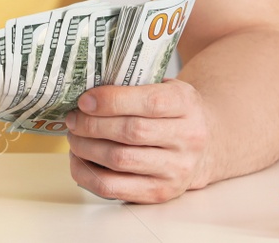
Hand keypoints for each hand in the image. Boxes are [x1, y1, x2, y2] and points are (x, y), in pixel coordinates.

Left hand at [64, 78, 212, 203]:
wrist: (205, 144)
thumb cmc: (174, 112)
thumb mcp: (165, 88)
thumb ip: (135, 86)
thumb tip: (88, 92)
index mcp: (186, 104)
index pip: (149, 102)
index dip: (112, 101)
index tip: (85, 100)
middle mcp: (187, 138)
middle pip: (131, 132)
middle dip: (92, 125)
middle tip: (73, 119)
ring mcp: (176, 169)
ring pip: (120, 160)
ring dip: (87, 148)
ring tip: (75, 137)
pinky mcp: (160, 193)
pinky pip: (115, 188)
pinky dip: (89, 174)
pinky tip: (79, 160)